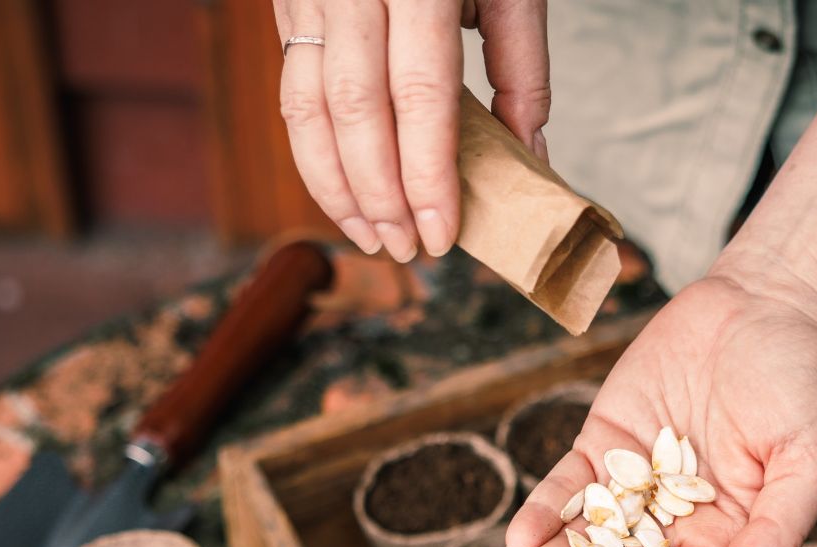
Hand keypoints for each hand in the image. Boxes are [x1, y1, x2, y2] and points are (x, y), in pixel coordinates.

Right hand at [275, 0, 549, 261]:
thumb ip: (521, 68)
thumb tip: (528, 160)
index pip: (421, 93)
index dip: (428, 174)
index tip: (443, 235)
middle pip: (355, 110)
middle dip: (380, 194)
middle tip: (407, 252)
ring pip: (306, 108)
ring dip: (336, 187)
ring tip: (372, 238)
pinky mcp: (288, 4)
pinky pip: (291, 94)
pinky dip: (315, 155)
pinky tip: (344, 195)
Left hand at [497, 264, 816, 546]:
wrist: (767, 306)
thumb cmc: (803, 385)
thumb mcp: (810, 456)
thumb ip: (778, 527)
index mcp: (726, 545)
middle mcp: (675, 528)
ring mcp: (635, 488)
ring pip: (583, 541)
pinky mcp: (604, 446)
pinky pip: (568, 489)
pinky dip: (542, 513)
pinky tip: (518, 539)